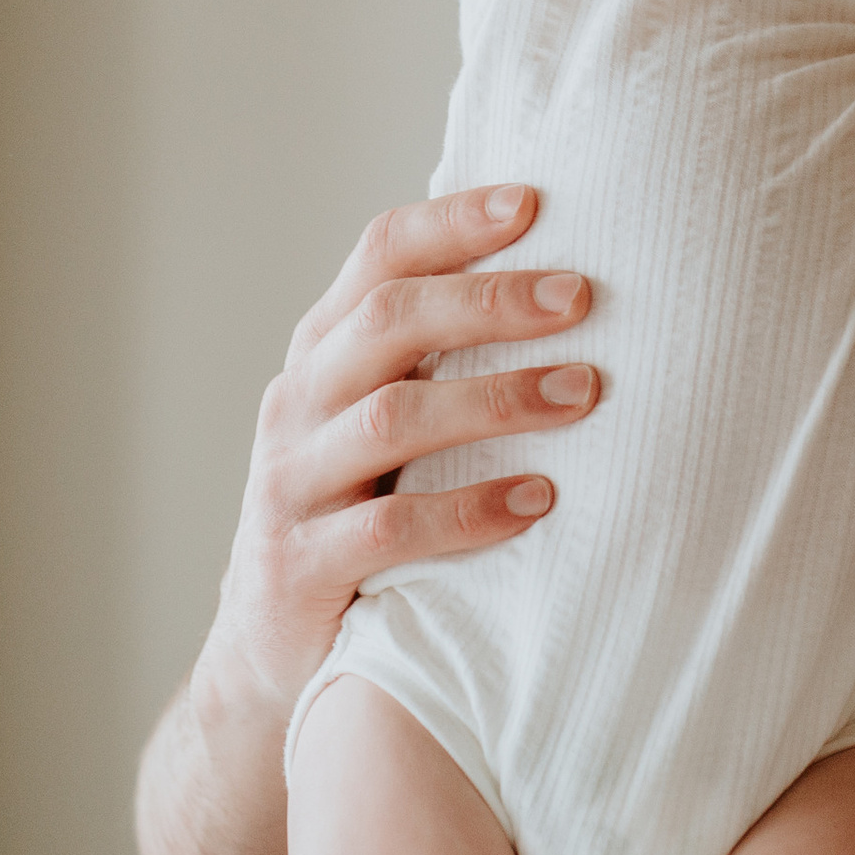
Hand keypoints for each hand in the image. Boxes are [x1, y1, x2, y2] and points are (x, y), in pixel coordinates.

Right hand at [194, 183, 600, 729]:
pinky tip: (540, 500)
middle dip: (490, 302)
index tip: (533, 200)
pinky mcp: (300, 566)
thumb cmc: (363, 509)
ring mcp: (289, 484)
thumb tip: (573, 278)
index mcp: (323, 351)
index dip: (452, 222)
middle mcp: (297, 403)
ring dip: (495, 399)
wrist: (271, 654)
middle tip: (582, 296)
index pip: (379, 255)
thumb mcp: (385, 421)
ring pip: (391, 417)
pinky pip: (390, 528)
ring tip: (583, 394)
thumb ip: (442, 356)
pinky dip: (469, 509)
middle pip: (388, 321)